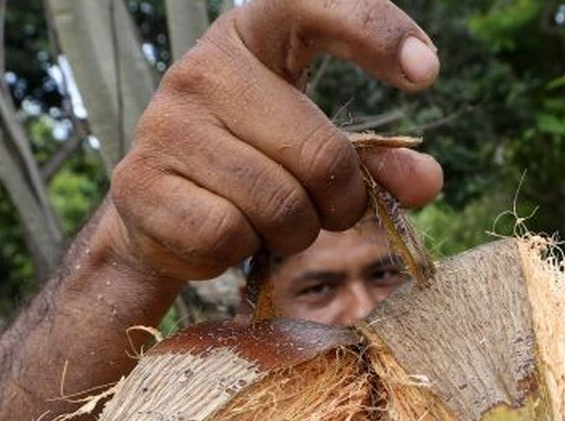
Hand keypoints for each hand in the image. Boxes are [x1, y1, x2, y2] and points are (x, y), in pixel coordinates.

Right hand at [106, 0, 444, 281]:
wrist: (162, 211)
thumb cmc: (257, 165)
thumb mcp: (320, 152)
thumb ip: (378, 163)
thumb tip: (425, 181)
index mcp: (253, 36)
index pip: (312, 3)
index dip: (373, 31)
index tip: (425, 71)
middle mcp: (202, 68)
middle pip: (322, 156)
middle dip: (341, 203)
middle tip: (325, 209)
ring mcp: (164, 124)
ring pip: (279, 206)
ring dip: (292, 233)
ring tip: (269, 219)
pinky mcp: (139, 183)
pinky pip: (228, 236)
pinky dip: (241, 251)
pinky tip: (225, 232)